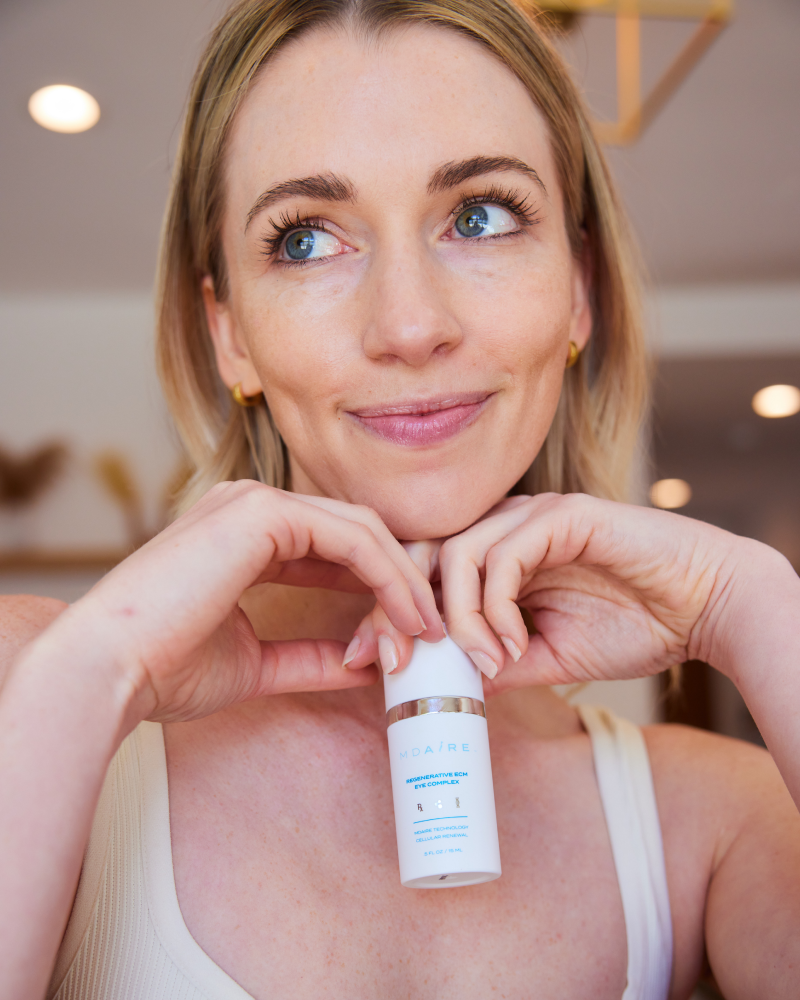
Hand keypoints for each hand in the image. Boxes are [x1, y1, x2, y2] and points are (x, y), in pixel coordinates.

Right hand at [59, 480, 441, 723]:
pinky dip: (385, 573)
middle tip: (432, 628)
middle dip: (400, 579)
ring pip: (359, 529)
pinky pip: (348, 536)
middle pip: (355, 532)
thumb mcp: (256, 662)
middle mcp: (251, 508)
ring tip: (427, 627)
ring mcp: (254, 504)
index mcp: (244, 536)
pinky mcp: (260, 512)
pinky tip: (406, 614)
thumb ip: (310, 655)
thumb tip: (364, 664)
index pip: (333, 547)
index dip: (377, 586)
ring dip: (401, 578)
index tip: (409, 631)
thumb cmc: (165, 667)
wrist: (109, 669)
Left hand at [344, 492, 759, 693]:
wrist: (704, 607)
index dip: (385, 612)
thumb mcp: (546, 655)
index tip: (367, 662)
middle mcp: (506, 525)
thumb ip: (494, 660)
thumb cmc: (632, 624)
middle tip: (393, 660)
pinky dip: (497, 607)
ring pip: (457, 553)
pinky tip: (515, 644)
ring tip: (485, 662)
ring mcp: (533, 514)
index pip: (420, 571)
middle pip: (421, 553)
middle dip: (395, 608)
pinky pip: (504, 555)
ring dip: (457, 617)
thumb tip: (442, 684)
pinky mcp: (563, 515)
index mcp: (496, 551)